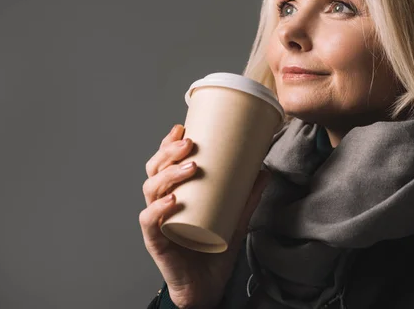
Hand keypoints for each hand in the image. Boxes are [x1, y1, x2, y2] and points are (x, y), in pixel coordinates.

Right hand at [139, 124, 269, 307]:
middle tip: (190, 143)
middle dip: (169, 152)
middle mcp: (161, 204)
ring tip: (191, 167)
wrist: (208, 286)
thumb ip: (248, 195)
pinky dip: (158, 209)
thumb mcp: (236, 217)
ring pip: (151, 190)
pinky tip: (172, 200)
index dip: (167, 143)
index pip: (164, 162)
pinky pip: (149, 222)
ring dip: (168, 174)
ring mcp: (157, 222)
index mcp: (175, 193)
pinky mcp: (157, 242)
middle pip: (154, 170)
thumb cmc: (214, 248)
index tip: (182, 128)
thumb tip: (264, 170)